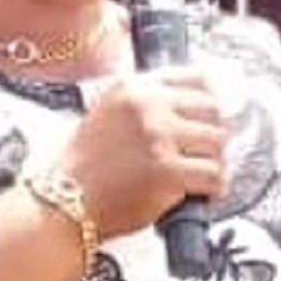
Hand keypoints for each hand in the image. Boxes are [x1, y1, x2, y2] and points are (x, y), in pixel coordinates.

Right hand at [57, 67, 225, 239]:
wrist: (63, 202)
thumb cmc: (84, 168)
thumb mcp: (106, 115)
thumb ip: (144, 104)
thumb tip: (192, 104)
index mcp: (133, 87)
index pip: (196, 78)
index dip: (210, 101)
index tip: (210, 119)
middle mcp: (147, 105)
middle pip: (212, 109)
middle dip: (213, 135)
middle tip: (205, 154)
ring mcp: (158, 136)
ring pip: (217, 142)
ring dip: (215, 162)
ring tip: (201, 176)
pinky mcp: (168, 171)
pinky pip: (214, 175)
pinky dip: (214, 187)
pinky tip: (203, 194)